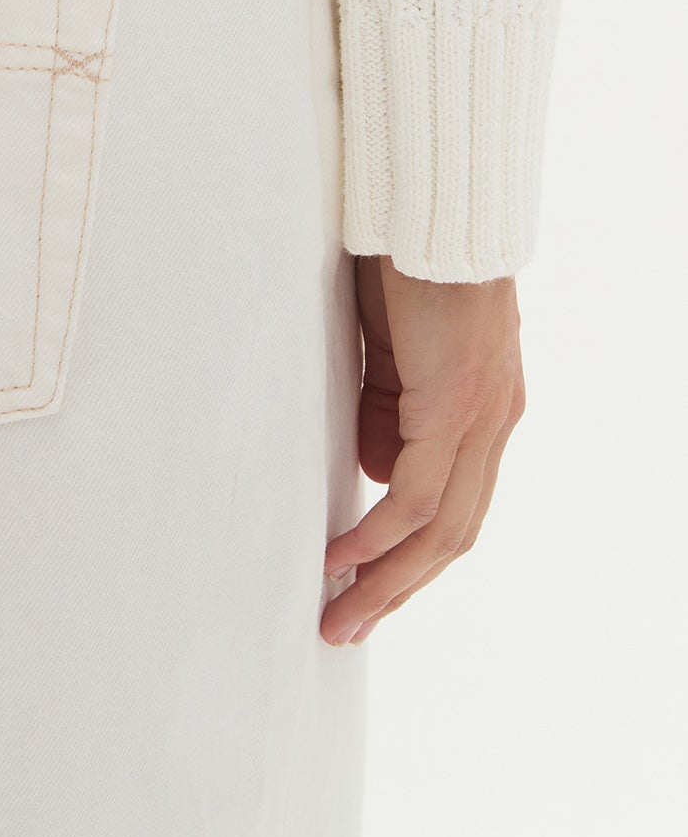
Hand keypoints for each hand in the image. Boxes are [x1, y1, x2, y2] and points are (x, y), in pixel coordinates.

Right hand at [320, 254, 525, 645]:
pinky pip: (415, 495)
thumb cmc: (405, 263)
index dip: (411, 554)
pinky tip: (341, 559)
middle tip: (349, 628)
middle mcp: (495, 422)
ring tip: (341, 618)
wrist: (434, 208)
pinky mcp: (457, 406)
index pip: (454, 504)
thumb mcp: (392, 349)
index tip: (365, 587)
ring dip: (387, 580)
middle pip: (454, 534)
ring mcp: (483, 417)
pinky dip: (378, 535)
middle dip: (398, 588)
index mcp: (484, 409)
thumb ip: (389, 407)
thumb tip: (373, 470)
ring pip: (441, 529)